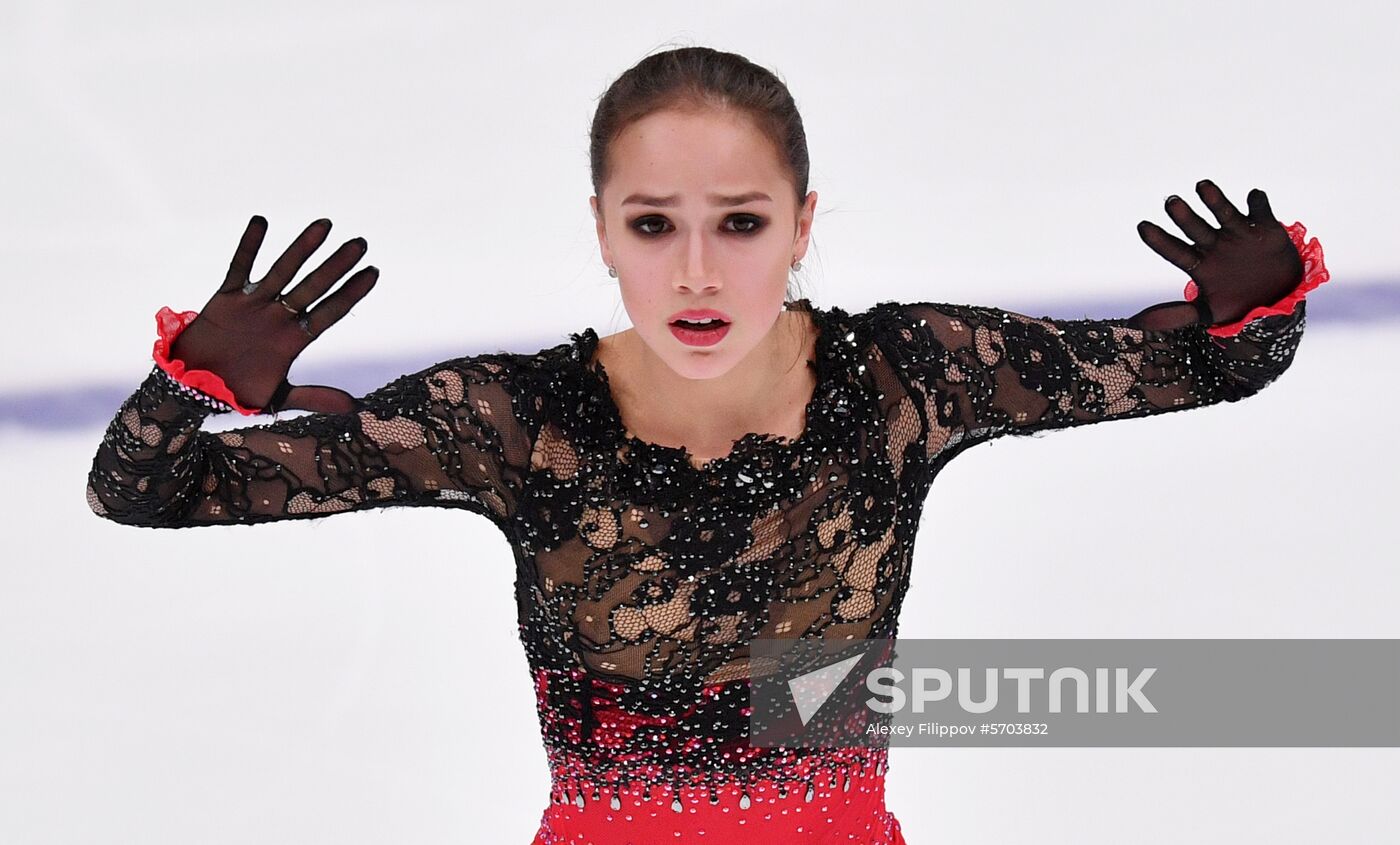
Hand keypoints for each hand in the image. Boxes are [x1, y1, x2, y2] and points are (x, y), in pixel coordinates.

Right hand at [169, 216, 377, 413]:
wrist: (195, 388)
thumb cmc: (238, 391)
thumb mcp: (279, 397)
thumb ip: (315, 398)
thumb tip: (354, 407)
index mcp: (294, 340)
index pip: (330, 312)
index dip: (350, 294)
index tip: (374, 273)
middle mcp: (279, 317)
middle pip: (314, 286)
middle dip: (337, 266)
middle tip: (361, 243)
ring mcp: (255, 305)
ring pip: (283, 270)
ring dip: (303, 248)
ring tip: (326, 225)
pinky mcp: (227, 298)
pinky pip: (239, 267)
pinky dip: (249, 246)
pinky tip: (261, 222)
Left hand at [1126, 180, 1303, 331]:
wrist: (1278, 296)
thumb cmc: (1237, 302)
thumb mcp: (1208, 312)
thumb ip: (1174, 315)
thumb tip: (1133, 323)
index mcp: (1199, 263)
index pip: (1175, 250)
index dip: (1159, 241)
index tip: (1142, 227)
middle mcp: (1215, 244)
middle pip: (1195, 228)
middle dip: (1183, 216)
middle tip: (1171, 202)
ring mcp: (1238, 233)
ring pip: (1223, 212)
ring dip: (1214, 200)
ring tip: (1202, 186)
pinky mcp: (1265, 227)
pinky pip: (1260, 210)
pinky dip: (1257, 202)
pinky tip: (1254, 198)